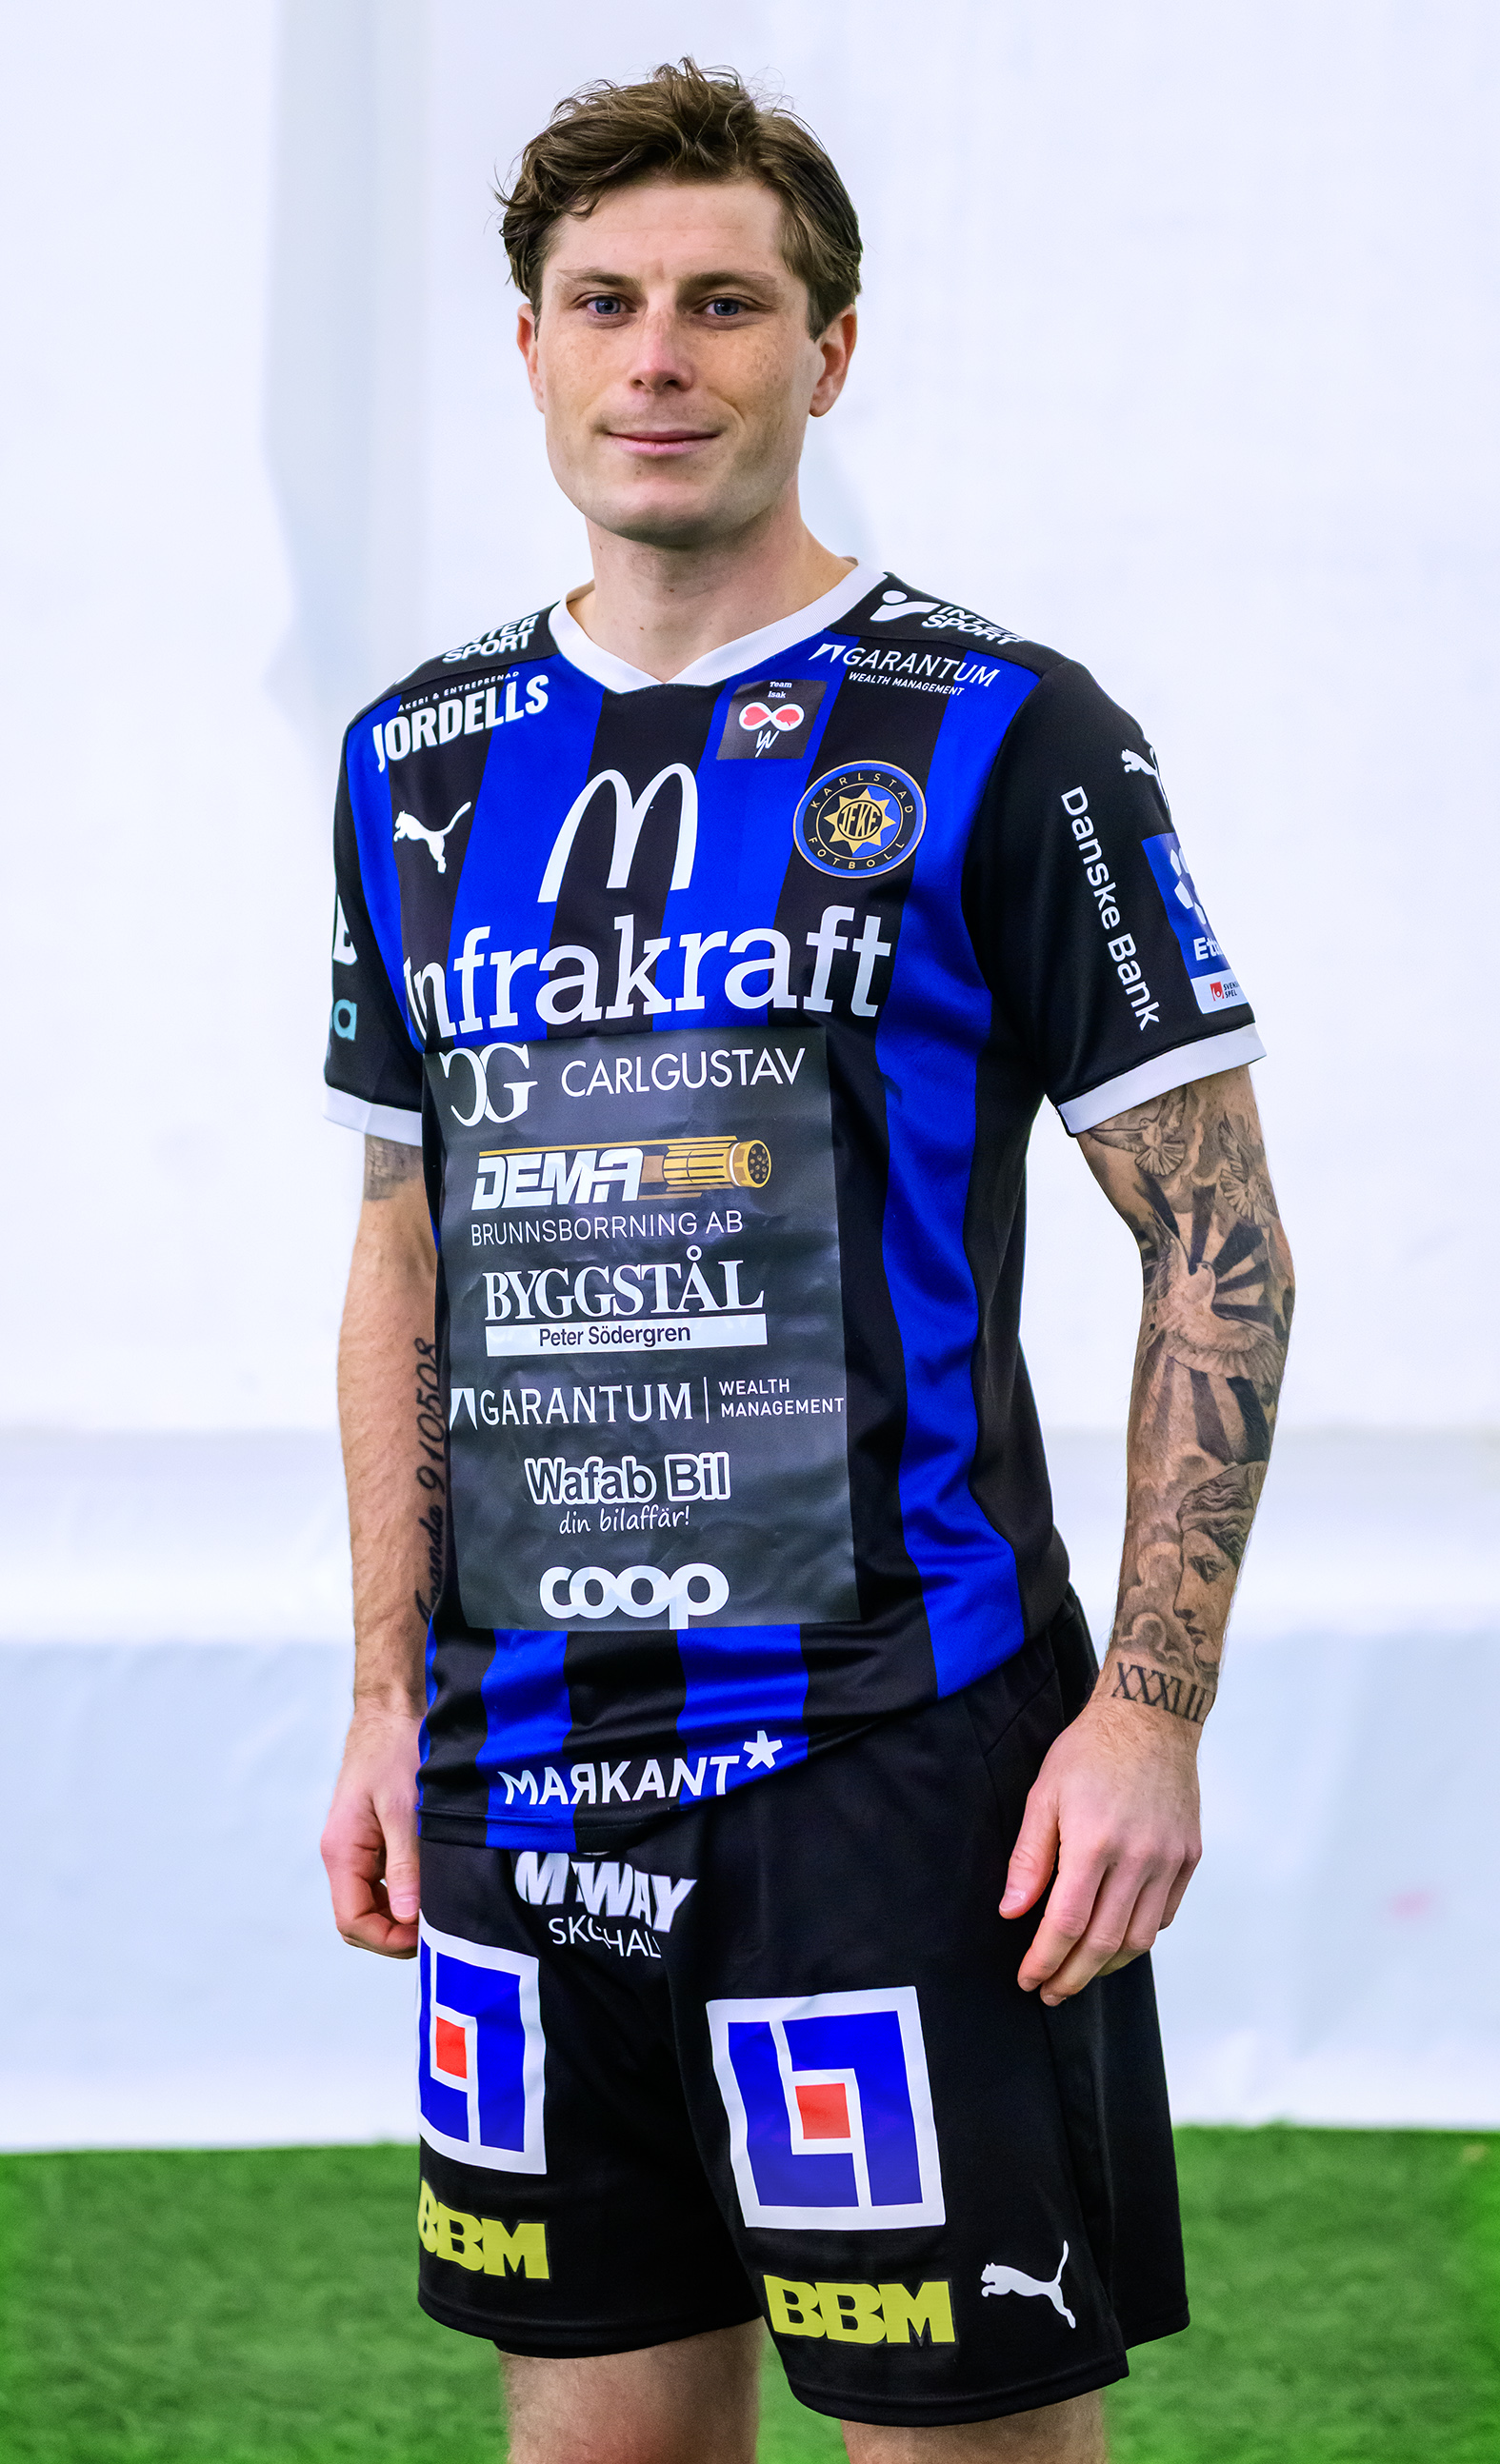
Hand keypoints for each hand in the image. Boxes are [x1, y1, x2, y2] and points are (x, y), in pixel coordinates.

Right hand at [320, 1703, 422, 1957]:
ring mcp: (356, 1849)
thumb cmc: (395, 1752)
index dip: (387, 1939)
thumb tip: (406, 1918)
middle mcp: (342, 1855)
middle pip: (359, 1919)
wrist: (391, 1711)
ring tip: (440, 1908)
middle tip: (438, 1927)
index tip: (426, 1936)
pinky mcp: (371, 1839)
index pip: (352, 1921)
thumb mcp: (405, 1810)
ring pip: (372, 1903)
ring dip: (401, 1914)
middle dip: (394, 1933)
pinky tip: (433, 1883)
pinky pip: (382, 1881)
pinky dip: (404, 1891)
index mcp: (341, 1851)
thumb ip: (404, 1865)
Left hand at [999, 1692, 1201, 2004]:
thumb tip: (1012, 1911)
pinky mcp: (1189, 1856)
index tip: (1028, 1979)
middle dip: (1073, 1976)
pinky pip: (1165, 1914)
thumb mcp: (1044, 1794)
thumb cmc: (1091, 1750)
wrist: (1151, 1716)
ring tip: (1080, 1972)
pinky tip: (1116, 1936)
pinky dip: (1139, 1935)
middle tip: (1051, 1991)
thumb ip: (1029, 1858)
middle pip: (1105, 1943)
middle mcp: (1137, 1857)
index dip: (1044, 1960)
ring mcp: (1168, 1859)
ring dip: (1107, 1966)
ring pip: (1140, 1938)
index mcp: (1094, 1841)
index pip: (1066, 1924)